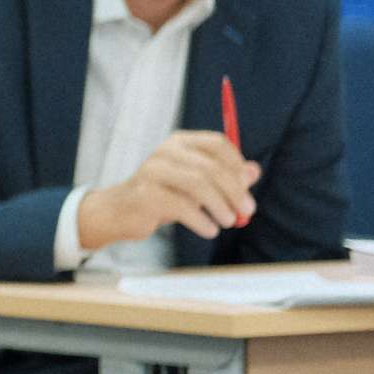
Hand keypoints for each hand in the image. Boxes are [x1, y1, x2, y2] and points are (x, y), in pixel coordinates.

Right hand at [77, 130, 259, 248]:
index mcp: (180, 142)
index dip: (237, 165)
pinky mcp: (145, 194)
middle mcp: (166, 151)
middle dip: (235, 191)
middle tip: (247, 211)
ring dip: (220, 206)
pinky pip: (182, 207)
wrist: (120, 212)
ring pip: (198, 184)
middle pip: (211, 166)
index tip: (247, 187)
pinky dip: (202, 221)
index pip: (217, 144)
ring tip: (229, 222)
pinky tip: (209, 230)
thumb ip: (224, 177)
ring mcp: (153, 171)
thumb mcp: (197, 185)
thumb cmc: (162, 196)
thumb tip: (254, 171)